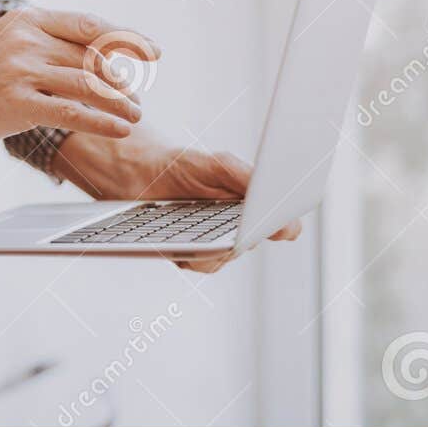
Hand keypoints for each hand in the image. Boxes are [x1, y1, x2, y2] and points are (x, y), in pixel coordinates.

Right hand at [0, 8, 157, 143]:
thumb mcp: (6, 41)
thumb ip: (44, 43)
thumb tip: (93, 55)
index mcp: (27, 20)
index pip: (89, 25)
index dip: (126, 37)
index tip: (153, 51)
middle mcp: (28, 41)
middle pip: (93, 58)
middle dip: (123, 81)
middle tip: (136, 99)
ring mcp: (22, 72)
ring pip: (89, 84)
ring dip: (121, 102)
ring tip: (135, 116)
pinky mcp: (16, 104)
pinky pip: (73, 112)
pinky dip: (104, 122)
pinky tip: (120, 130)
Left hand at [54, 128, 301, 271]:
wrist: (142, 172)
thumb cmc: (185, 165)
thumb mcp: (217, 163)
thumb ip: (244, 175)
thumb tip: (268, 190)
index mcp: (253, 206)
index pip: (282, 224)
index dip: (284, 227)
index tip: (281, 227)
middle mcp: (238, 228)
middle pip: (252, 243)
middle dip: (246, 237)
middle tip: (240, 231)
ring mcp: (215, 243)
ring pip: (226, 257)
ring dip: (217, 249)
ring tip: (203, 235)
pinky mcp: (191, 254)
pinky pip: (200, 263)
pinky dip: (194, 255)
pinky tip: (183, 243)